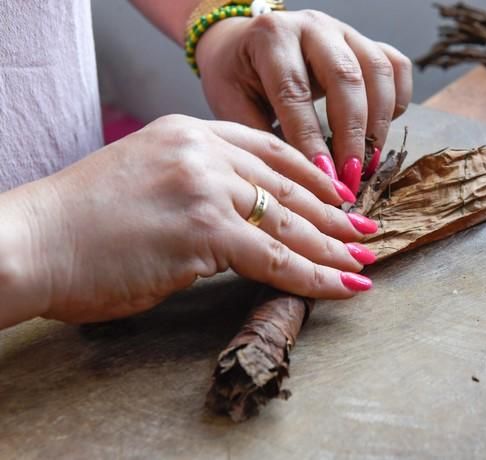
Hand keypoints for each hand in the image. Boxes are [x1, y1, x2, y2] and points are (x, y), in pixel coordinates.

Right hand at [0, 115, 377, 325]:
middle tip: (366, 233)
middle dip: (334, 215)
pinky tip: (343, 285)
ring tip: (365, 262)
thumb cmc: (83, 220)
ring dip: (334, 247)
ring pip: (289, 222)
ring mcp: (205, 186)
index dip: (312, 179)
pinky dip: (314, 275)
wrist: (33, 240)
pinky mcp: (203, 229)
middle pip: (288, 186)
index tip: (340, 198)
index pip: (270, 153)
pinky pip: (274, 257)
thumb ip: (199, 185)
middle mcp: (203, 150)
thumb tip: (243, 219)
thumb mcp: (148, 178)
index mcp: (190, 132)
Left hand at [194, 10, 412, 193]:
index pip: (294, 91)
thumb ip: (259, 136)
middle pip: (346, 77)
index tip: (323, 177)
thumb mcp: (231, 103)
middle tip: (351, 177)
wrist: (243, 46)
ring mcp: (345, 31)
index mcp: (272, 36)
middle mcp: (313, 27)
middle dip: (352, 135)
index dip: (310, 139)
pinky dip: (397, 102)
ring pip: (378, 71)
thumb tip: (298, 179)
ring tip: (367, 164)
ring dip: (378, 124)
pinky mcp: (366, 43)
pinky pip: (397, 67)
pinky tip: (378, 132)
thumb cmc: (236, 77)